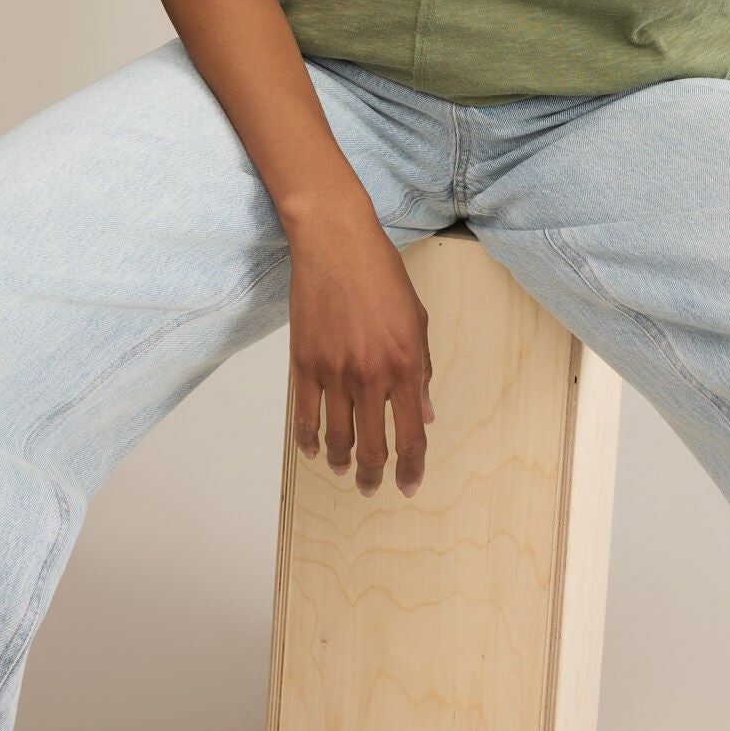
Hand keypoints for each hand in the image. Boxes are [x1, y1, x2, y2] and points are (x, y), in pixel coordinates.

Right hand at [282, 183, 434, 498]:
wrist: (336, 243)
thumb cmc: (381, 274)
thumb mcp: (417, 320)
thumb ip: (421, 371)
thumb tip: (424, 414)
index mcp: (405, 365)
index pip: (411, 434)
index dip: (411, 467)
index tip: (408, 485)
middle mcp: (371, 375)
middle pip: (373, 446)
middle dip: (375, 475)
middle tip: (373, 488)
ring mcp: (335, 371)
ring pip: (337, 437)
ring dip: (342, 462)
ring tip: (344, 470)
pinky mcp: (304, 363)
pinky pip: (305, 415)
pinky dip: (308, 440)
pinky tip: (313, 450)